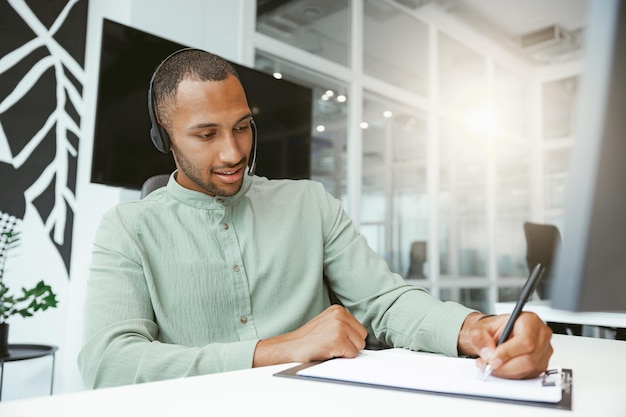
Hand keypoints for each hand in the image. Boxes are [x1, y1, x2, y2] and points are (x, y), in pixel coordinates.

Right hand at [253, 305, 367, 366]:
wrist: (290, 346)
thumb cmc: (307, 339)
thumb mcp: (327, 323)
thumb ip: (344, 325)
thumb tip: (361, 337)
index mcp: (338, 310)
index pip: (360, 329)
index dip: (350, 339)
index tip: (336, 340)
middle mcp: (340, 315)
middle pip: (362, 337)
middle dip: (351, 345)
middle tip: (332, 345)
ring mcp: (339, 327)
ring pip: (359, 347)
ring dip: (346, 352)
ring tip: (329, 347)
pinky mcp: (338, 340)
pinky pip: (351, 355)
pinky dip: (341, 357)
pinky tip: (327, 352)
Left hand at [458, 312, 552, 378]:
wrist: (493, 335)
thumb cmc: (491, 329)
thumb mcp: (478, 329)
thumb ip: (479, 338)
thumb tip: (488, 354)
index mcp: (529, 320)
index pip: (525, 341)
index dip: (508, 353)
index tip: (493, 359)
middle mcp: (540, 335)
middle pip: (528, 359)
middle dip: (505, 366)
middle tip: (489, 365)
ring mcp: (543, 351)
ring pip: (528, 370)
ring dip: (506, 372)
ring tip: (491, 365)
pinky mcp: (541, 364)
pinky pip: (527, 375)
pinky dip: (511, 375)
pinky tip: (501, 367)